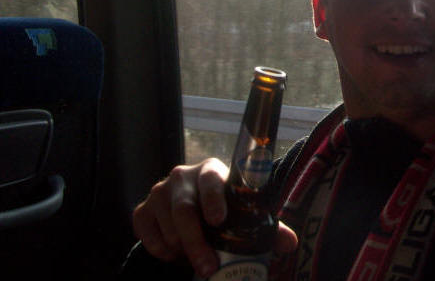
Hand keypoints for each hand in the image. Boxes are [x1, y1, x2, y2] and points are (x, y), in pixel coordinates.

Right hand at [132, 158, 296, 277]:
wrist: (193, 210)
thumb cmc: (225, 209)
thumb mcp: (244, 215)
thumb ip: (268, 229)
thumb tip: (290, 243)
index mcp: (212, 170)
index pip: (212, 180)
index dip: (213, 199)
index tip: (218, 221)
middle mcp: (182, 176)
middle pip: (184, 209)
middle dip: (196, 242)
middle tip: (208, 267)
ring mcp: (159, 191)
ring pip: (167, 225)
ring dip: (181, 249)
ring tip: (196, 258)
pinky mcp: (142, 209)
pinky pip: (146, 233)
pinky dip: (160, 249)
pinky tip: (175, 254)